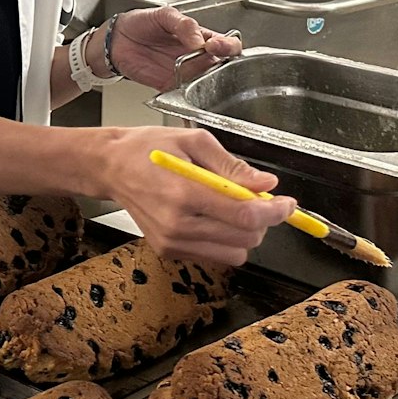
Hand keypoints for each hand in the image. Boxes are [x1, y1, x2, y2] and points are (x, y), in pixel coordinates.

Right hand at [90, 126, 293, 267]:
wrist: (109, 168)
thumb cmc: (148, 148)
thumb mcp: (194, 142)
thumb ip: (232, 166)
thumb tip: (265, 184)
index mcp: (183, 194)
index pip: (244, 215)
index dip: (274, 212)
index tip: (288, 205)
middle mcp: (177, 225)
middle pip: (245, 239)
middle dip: (261, 221)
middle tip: (256, 199)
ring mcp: (172, 242)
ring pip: (234, 254)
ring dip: (243, 234)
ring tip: (231, 209)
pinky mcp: (168, 251)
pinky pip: (214, 256)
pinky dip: (224, 240)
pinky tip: (212, 218)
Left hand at [106, 7, 242, 91]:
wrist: (117, 39)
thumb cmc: (142, 23)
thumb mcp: (163, 15)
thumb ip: (183, 24)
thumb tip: (198, 39)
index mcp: (201, 37)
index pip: (227, 43)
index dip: (227, 46)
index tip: (214, 45)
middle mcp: (198, 57)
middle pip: (223, 67)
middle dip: (223, 67)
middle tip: (210, 60)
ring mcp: (186, 73)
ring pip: (207, 84)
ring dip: (208, 84)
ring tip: (199, 77)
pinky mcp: (171, 86)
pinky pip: (186, 96)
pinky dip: (189, 101)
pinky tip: (189, 97)